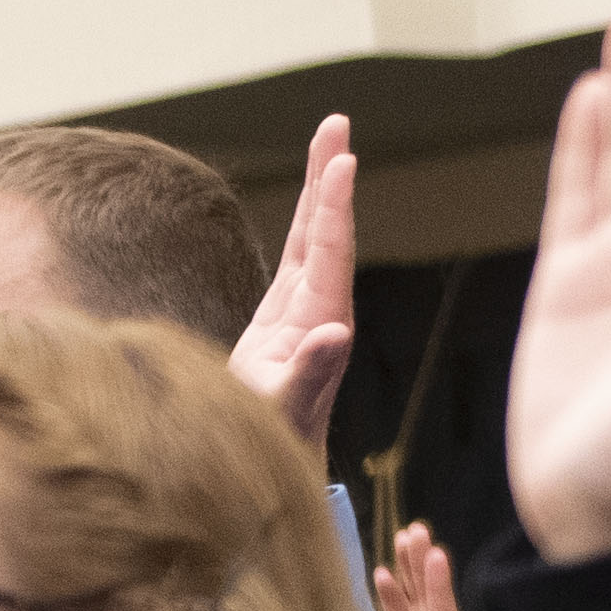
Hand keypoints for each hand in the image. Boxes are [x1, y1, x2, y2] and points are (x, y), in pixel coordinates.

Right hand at [231, 112, 357, 451]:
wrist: (269, 489)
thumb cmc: (269, 457)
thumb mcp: (282, 416)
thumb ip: (308, 377)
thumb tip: (333, 332)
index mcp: (319, 327)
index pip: (328, 255)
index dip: (332, 206)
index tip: (341, 159)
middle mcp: (318, 315)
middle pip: (327, 234)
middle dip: (330, 177)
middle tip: (336, 121)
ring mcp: (302, 319)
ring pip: (313, 241)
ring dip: (318, 192)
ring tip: (327, 141)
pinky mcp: (281, 327)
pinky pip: (296, 262)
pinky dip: (302, 226)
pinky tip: (305, 206)